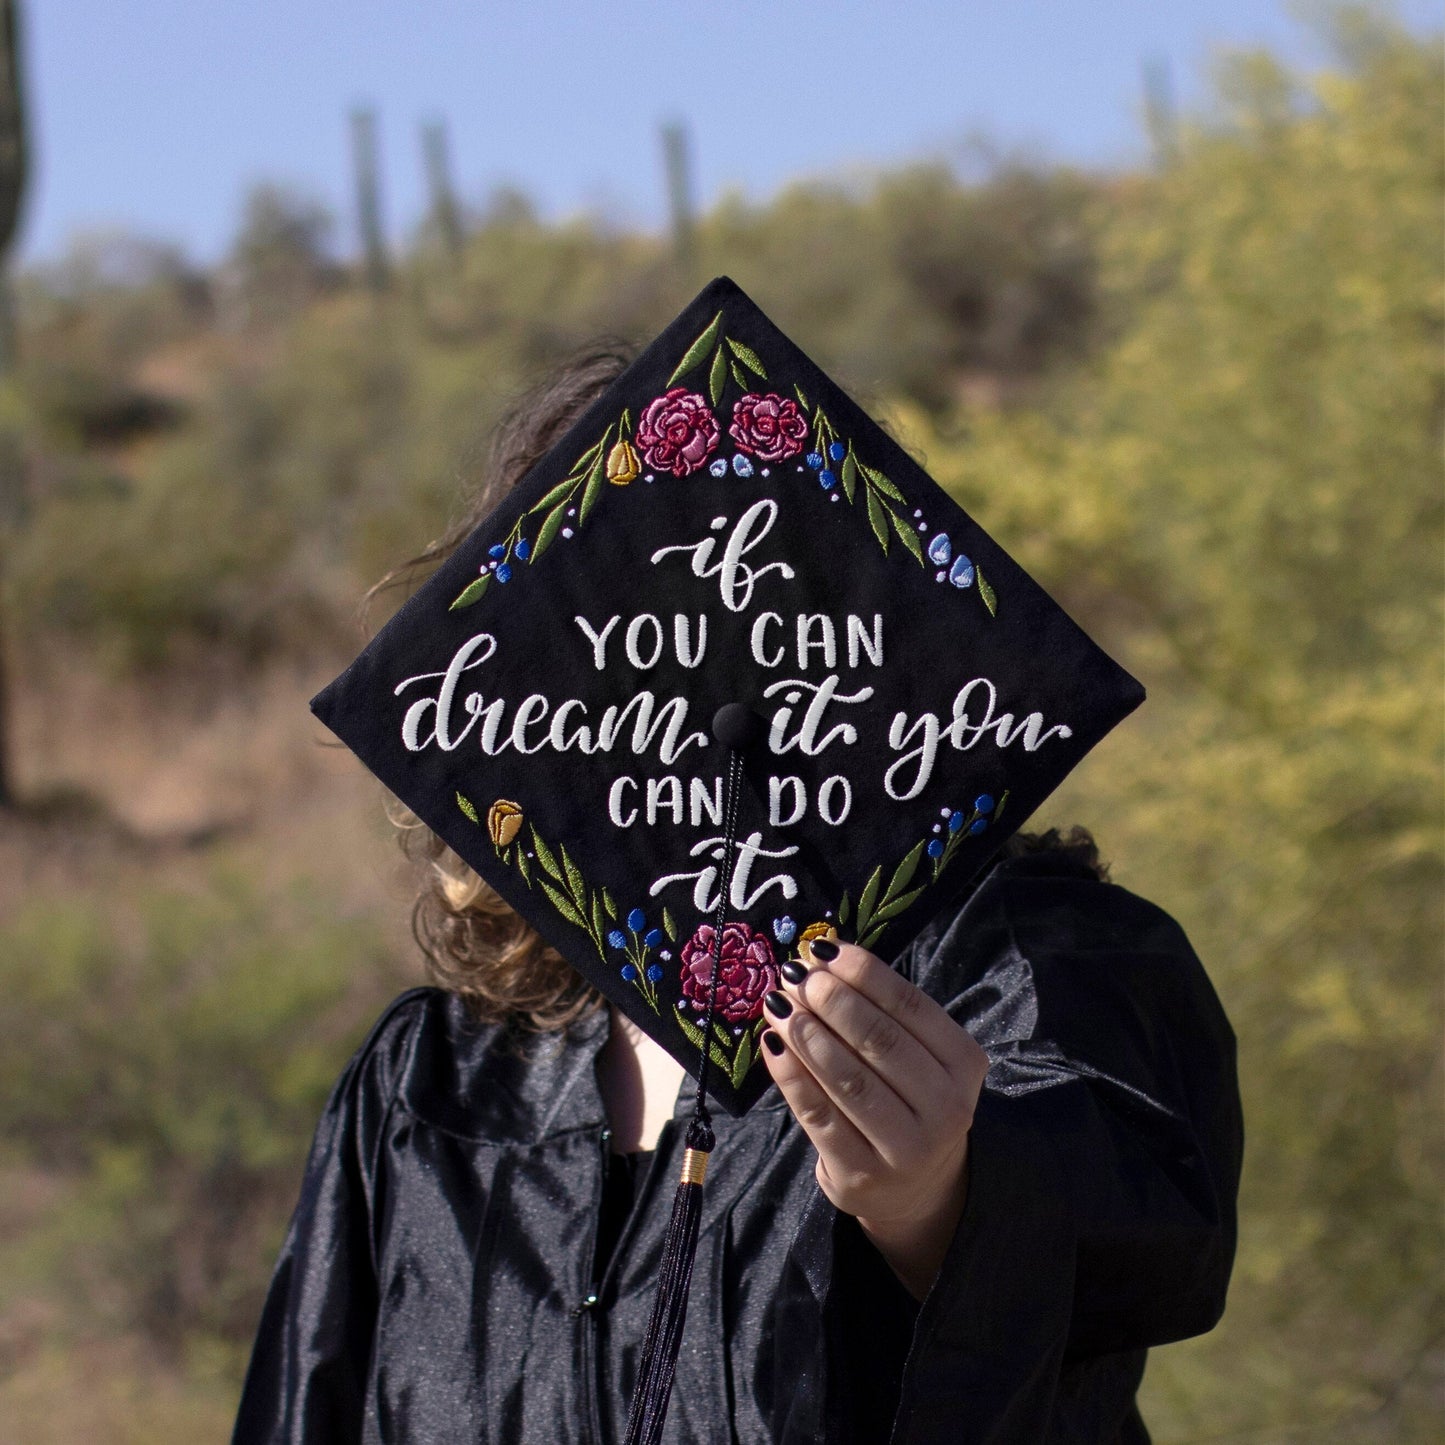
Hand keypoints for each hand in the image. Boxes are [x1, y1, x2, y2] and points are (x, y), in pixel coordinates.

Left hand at [759, 938, 989, 1300]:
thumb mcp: (916, 1056)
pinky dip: (791, 1076)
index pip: (911, 1007)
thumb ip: (879, 1012)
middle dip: (831, 1000)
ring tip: (779, 1003)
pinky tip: (772, 1045)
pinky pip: (819, 1115)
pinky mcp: (863, 1174)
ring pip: (849, 1079)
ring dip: (807, 1034)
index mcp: (964, 1065)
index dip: (864, 974)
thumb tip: (818, 960)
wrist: (916, 1187)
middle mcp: (946, 1108)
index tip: (823, 949)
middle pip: (880, 1041)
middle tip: (795, 975)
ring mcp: (906, 1148)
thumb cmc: (908, 1100)